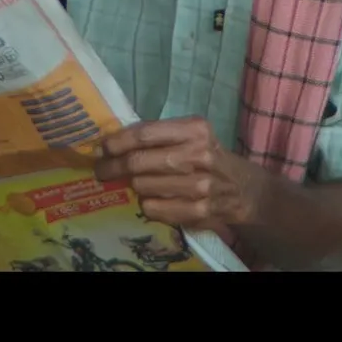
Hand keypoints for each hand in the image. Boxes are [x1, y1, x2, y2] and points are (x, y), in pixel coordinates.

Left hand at [94, 117, 259, 233]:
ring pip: (142, 187)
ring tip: (138, 183)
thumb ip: (157, 135)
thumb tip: (111, 143)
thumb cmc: (206, 156)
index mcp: (195, 130)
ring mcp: (200, 185)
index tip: (101, 149)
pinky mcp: (198, 211)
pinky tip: (154, 199)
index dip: (117, 142)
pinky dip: (147, 204)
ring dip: (134, 186)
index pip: (145, 134)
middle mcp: (199, 155)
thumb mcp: (190, 135)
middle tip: (102, 170)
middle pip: (138, 162)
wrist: (241, 188)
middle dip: (113, 167)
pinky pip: (152, 208)